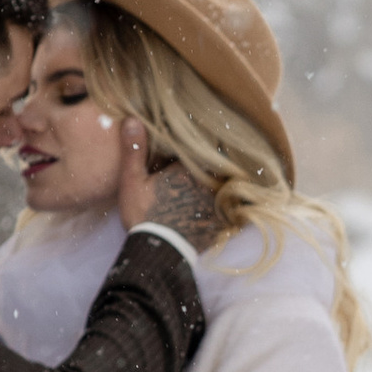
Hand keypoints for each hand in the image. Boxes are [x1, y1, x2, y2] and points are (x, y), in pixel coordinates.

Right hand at [115, 117, 229, 249]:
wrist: (157, 252)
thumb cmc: (143, 215)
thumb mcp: (132, 182)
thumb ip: (134, 150)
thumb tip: (132, 118)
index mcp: (190, 167)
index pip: (205, 145)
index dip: (204, 141)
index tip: (207, 131)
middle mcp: (210, 181)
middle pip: (222, 162)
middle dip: (220, 157)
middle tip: (223, 149)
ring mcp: (219, 201)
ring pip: (233, 182)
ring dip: (230, 178)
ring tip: (233, 171)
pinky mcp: (225, 221)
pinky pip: (240, 206)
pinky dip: (239, 202)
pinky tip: (236, 200)